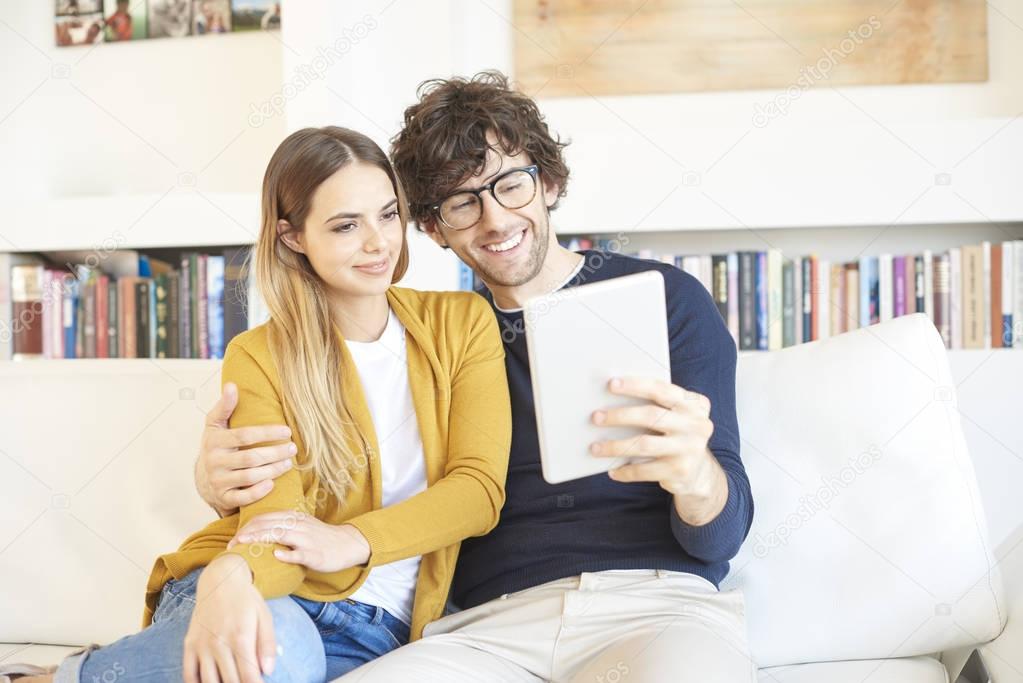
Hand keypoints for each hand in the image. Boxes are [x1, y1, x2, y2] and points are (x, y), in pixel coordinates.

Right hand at [184, 555, 275, 682]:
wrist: (219, 580)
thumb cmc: (246, 600)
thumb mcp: (264, 616)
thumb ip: (267, 644)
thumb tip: (267, 671)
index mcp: (241, 637)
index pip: (248, 676)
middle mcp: (219, 643)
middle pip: (230, 682)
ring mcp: (202, 645)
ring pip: (209, 682)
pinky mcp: (189, 644)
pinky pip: (188, 674)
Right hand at [196, 383, 295, 517]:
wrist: (203, 477)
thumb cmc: (217, 444)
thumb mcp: (216, 424)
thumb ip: (225, 406)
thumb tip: (231, 385)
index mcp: (214, 441)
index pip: (244, 435)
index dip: (267, 433)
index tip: (287, 431)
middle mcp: (214, 462)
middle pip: (250, 458)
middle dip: (275, 453)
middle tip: (293, 448)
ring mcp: (218, 481)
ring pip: (249, 477)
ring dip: (273, 470)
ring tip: (289, 463)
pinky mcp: (223, 498)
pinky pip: (242, 498)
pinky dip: (258, 492)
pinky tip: (273, 484)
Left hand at [227, 512, 370, 572]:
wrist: (348, 544)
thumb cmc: (321, 538)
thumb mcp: (302, 526)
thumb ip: (282, 527)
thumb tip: (258, 532)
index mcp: (294, 518)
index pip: (266, 518)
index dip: (247, 527)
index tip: (233, 539)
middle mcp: (299, 526)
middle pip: (269, 525)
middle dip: (247, 533)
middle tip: (231, 545)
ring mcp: (308, 539)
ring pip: (281, 535)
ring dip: (260, 538)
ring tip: (244, 544)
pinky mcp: (315, 554)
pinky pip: (300, 553)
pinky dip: (287, 553)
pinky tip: (276, 555)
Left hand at [590, 377, 726, 523]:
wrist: (698, 472)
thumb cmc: (675, 435)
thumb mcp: (674, 417)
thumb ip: (655, 406)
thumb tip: (610, 400)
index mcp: (695, 403)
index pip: (661, 389)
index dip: (635, 385)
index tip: (611, 384)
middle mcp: (696, 424)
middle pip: (650, 415)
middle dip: (619, 416)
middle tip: (596, 417)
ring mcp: (690, 448)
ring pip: (644, 444)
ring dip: (615, 446)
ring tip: (595, 447)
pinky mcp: (680, 470)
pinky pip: (645, 470)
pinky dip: (626, 471)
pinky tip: (613, 470)